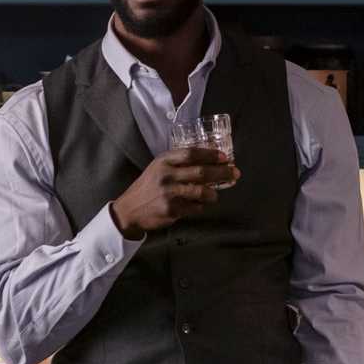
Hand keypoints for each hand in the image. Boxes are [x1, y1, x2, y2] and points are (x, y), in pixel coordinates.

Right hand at [109, 148, 239, 238]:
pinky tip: (200, 205)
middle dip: (221, 173)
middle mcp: (166, 175)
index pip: (191, 153)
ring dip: (213, 194)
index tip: (224, 157)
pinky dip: (201, 207)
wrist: (129, 209)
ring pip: (200, 192)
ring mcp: (168, 193)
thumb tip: (209, 160)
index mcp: (164, 161)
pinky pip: (194, 208)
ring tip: (215, 195)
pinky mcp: (171, 209)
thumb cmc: (148, 186)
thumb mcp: (158, 167)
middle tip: (234, 173)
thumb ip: (178, 162)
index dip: (210, 155)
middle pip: (200, 172)